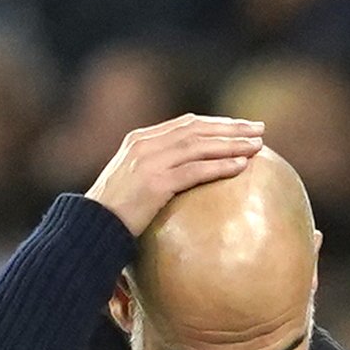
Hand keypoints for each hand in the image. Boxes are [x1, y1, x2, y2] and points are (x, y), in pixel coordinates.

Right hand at [86, 116, 265, 236]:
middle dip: (231, 128)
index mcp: (139, 139)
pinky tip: (241, 167)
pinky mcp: (155, 183)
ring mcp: (149, 162)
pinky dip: (220, 166)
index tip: (241, 126)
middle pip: (196, 129)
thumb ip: (157, 168)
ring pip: (199, 146)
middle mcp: (144, 144)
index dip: (216, 123)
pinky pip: (195, 171)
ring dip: (231, 144)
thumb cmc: (114, 210)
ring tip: (257, 146)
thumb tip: (187, 174)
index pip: (185, 124)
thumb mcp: (133, 181)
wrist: (90, 226)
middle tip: (259, 129)